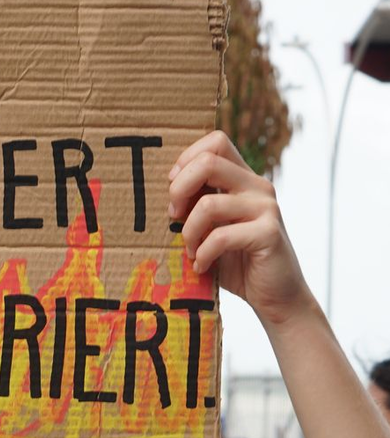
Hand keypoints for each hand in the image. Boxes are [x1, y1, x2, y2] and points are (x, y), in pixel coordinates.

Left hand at [170, 131, 311, 327]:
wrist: (274, 295)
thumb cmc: (235, 261)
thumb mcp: (209, 228)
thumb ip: (194, 206)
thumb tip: (163, 192)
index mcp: (242, 179)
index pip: (215, 142)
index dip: (185, 160)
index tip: (173, 191)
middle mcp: (257, 186)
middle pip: (208, 162)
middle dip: (178, 190)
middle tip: (172, 217)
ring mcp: (266, 207)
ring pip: (208, 203)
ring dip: (188, 232)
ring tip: (191, 250)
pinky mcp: (269, 233)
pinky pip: (221, 236)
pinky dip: (203, 254)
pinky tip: (201, 266)